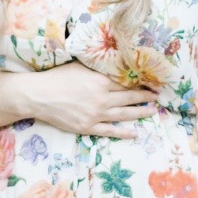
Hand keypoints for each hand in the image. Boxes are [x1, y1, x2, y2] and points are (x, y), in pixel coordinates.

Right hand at [27, 64, 158, 137]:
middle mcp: (102, 98)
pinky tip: (135, 132)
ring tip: (153, 112)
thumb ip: (98, 69)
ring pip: (124, 114)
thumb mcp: (80, 67)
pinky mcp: (88, 127)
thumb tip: (114, 66)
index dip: (140, 82)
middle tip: (158, 97)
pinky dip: (124, 132)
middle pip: (129, 98)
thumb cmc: (57, 78)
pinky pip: (110, 131)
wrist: (39, 96)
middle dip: (145, 97)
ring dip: (140, 113)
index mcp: (100, 81)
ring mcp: (95, 115)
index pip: (126, 82)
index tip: (151, 82)